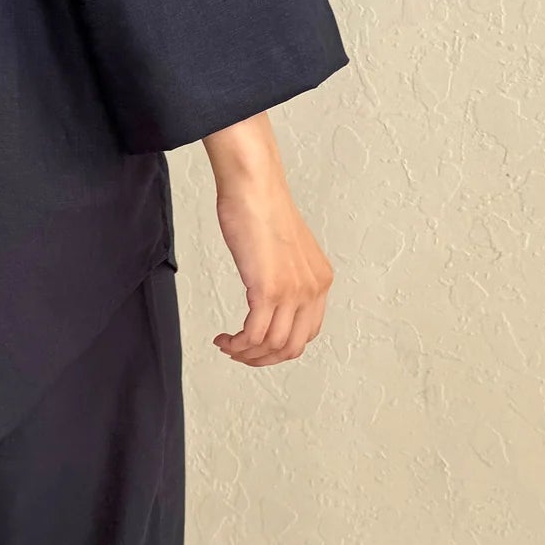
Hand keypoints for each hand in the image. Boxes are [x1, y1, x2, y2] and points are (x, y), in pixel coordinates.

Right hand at [202, 113, 332, 366]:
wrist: (254, 186)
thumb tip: (268, 295)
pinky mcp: (268, 290)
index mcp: (320, 281)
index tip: (256, 344)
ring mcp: (292, 292)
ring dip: (246, 353)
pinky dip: (237, 344)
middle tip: (238, 352)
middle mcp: (312, 289)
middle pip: (291, 347)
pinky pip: (253, 334)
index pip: (307, 333)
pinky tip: (224, 338)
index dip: (279, 347)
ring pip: (272, 346)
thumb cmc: (262, 207)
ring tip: (227, 345)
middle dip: (262, 358)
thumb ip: (284, 275)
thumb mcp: (284, 249)